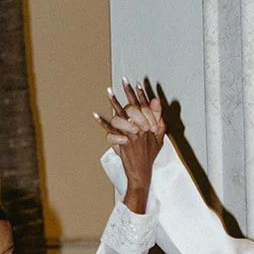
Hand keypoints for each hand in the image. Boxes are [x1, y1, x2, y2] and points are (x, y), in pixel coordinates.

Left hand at [94, 79, 164, 212]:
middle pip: (134, 107)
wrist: (142, 173)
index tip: (138, 83)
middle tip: (123, 79)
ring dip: (114, 103)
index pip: (146, 106)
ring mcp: (131, 135)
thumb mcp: (159, 139)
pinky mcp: (122, 142)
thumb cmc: (149, 156)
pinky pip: (110, 130)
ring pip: (122, 116)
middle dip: (128, 92)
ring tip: (109, 90)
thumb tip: (157, 103)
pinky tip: (95, 114)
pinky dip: (101, 122)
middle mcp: (141, 129)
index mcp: (149, 126)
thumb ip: (158, 121)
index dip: (142, 94)